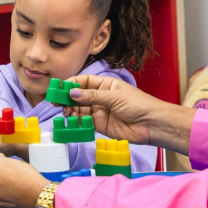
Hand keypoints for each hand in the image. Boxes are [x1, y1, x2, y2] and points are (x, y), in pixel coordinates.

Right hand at [64, 74, 195, 154]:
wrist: (151, 124)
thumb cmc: (139, 105)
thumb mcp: (114, 97)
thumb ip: (92, 96)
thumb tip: (72, 93)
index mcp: (105, 84)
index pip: (83, 81)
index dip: (70, 84)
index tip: (59, 88)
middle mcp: (100, 97)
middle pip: (78, 96)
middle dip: (67, 98)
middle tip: (57, 102)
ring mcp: (99, 111)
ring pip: (79, 109)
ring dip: (70, 111)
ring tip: (66, 113)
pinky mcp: (100, 125)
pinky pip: (84, 122)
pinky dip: (76, 122)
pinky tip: (73, 122)